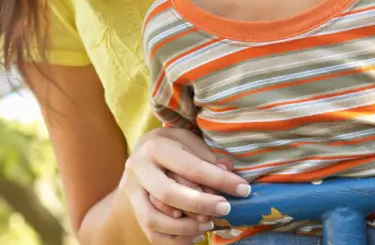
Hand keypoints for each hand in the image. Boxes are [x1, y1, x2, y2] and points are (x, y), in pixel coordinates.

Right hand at [120, 127, 250, 243]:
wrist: (141, 153)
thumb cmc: (172, 144)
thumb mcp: (188, 140)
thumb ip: (206, 156)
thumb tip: (229, 171)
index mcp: (155, 147)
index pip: (190, 167)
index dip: (219, 180)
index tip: (242, 189)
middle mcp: (138, 169)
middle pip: (168, 194)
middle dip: (201, 205)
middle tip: (226, 209)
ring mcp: (131, 191)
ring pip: (154, 219)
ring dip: (186, 227)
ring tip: (209, 224)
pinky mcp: (133, 209)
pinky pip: (151, 234)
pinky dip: (175, 240)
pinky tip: (196, 235)